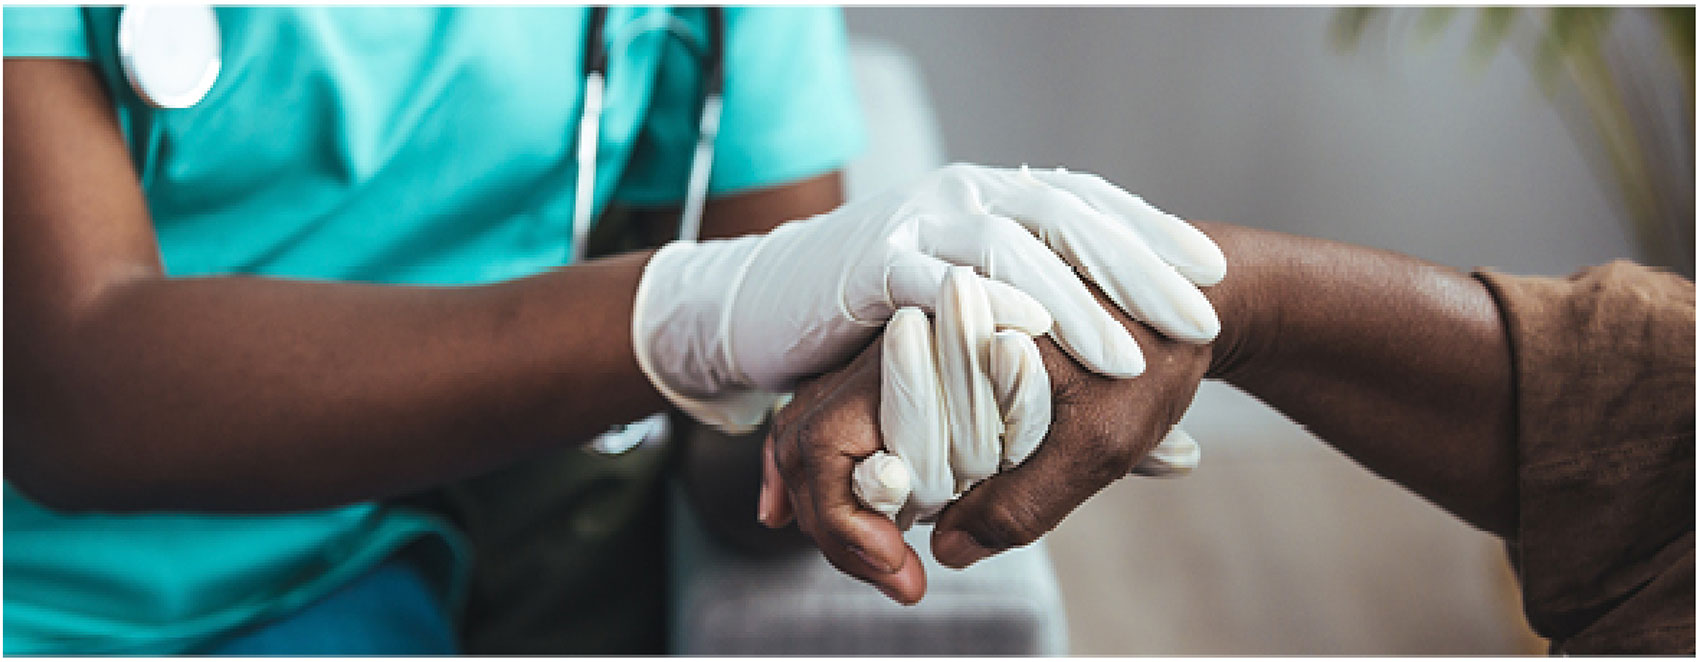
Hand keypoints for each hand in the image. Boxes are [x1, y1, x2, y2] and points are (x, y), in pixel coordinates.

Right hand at [632, 164, 1223, 431]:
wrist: (767, 295)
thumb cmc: (889, 317)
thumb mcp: (979, 319)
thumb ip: (1043, 353)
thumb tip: (1121, 425)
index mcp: (998, 198)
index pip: (1089, 208)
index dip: (1150, 239)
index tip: (1211, 277)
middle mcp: (965, 198)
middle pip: (1064, 221)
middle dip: (1134, 269)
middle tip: (1195, 316)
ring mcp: (918, 226)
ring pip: (1007, 250)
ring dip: (1070, 302)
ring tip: (1125, 351)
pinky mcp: (871, 266)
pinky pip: (932, 283)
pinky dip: (980, 309)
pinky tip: (1023, 340)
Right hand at [759, 280, 1212, 602]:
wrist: (1196, 294)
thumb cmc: (1154, 358)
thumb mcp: (1101, 444)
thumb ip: (1021, 503)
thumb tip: (943, 549)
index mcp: (940, 337)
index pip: (831, 438)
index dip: (846, 524)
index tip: (904, 576)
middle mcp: (911, 331)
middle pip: (810, 430)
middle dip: (829, 517)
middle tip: (888, 576)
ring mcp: (914, 341)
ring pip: (824, 420)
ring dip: (830, 492)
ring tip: (868, 553)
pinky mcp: (930, 356)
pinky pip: (858, 412)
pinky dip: (847, 464)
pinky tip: (865, 507)